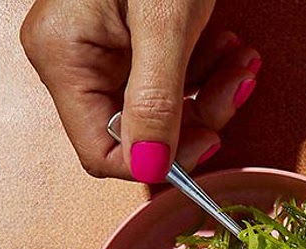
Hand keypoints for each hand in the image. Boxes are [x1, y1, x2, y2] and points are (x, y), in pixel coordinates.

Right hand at [20, 0, 260, 181]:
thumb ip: (156, 100)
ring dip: (212, 94)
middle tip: (237, 88)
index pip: (101, 153)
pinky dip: (207, 71)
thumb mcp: (164, 24)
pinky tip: (232, 50)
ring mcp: (103, 49)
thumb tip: (151, 167)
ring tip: (242, 61)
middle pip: (139, 133)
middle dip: (198, 119)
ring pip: (163, 109)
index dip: (157, 160)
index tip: (208, 141)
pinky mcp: (132, 39)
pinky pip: (171, 79)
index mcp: (63, 57)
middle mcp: (75, 59)